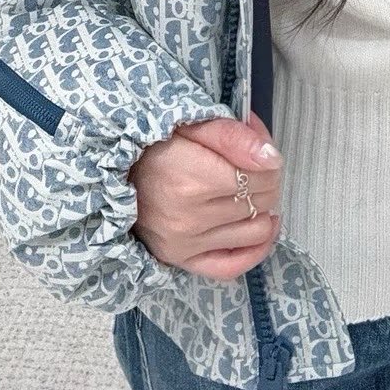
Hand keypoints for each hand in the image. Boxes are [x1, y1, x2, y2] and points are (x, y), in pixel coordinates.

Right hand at [129, 109, 284, 279]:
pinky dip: (255, 250)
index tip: (256, 150)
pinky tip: (261, 228)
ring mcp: (185, 245)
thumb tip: (272, 159)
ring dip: (263, 211)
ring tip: (251, 193)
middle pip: (260, 202)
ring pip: (254, 232)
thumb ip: (234, 137)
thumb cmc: (157, 143)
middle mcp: (189, 219)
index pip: (261, 176)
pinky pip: (231, 266)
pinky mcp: (181, 260)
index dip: (267, 160)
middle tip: (253, 167)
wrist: (116, 173)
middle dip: (266, 181)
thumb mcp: (193, 123)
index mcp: (192, 179)